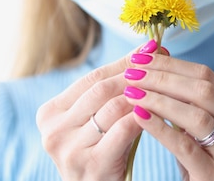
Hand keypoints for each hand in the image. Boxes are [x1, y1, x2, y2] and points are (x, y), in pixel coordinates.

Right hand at [36, 43, 154, 180]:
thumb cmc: (104, 153)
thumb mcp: (101, 119)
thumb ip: (117, 86)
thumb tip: (150, 48)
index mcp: (49, 114)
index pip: (93, 78)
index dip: (125, 62)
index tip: (151, 48)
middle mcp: (52, 130)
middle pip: (102, 88)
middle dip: (136, 74)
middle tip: (163, 62)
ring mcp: (69, 149)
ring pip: (114, 106)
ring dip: (143, 94)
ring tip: (164, 86)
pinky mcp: (91, 165)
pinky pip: (123, 129)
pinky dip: (144, 116)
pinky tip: (158, 111)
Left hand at [123, 48, 213, 180]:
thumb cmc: (199, 168)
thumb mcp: (198, 133)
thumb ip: (185, 103)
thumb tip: (155, 62)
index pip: (206, 75)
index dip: (172, 64)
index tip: (141, 57)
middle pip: (204, 90)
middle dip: (164, 77)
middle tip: (133, 71)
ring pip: (198, 116)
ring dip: (161, 100)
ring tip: (132, 92)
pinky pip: (186, 147)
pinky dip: (161, 128)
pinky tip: (139, 117)